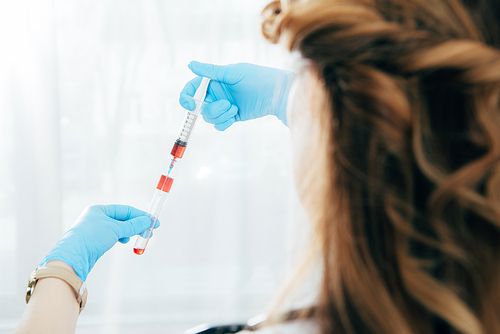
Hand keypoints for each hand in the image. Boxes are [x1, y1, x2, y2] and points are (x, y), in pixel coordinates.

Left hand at [40, 205, 156, 280]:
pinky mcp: (95, 241)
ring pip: (118, 228)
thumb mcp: (116, 229)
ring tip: (140, 237)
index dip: (140, 215)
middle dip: (137, 225)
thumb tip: (148, 221)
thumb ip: (133, 225)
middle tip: (150, 231)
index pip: (125, 210)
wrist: (74, 257)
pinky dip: (121, 237)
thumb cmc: (91, 238)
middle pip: (122, 219)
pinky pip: (113, 236)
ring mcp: (95, 230)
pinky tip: (126, 240)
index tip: (153, 221)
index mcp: (99, 209)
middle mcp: (97, 217)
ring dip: (130, 232)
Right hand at [179, 61, 293, 130]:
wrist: (275, 94)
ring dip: (220, 115)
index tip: (190, 105)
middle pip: (199, 107)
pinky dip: (224, 122)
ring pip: (209, 117)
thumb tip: (190, 64)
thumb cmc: (256, 78)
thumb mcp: (232, 73)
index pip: (192, 89)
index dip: (186, 98)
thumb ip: (210, 71)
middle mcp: (216, 93)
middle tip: (226, 104)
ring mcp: (223, 106)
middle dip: (211, 108)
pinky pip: (218, 125)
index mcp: (213, 80)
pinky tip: (235, 114)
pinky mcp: (231, 116)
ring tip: (234, 108)